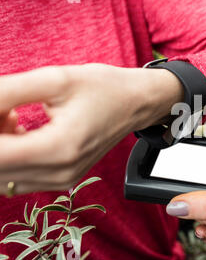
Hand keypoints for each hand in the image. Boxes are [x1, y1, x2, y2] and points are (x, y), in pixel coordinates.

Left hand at [0, 64, 182, 194]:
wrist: (136, 103)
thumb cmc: (105, 88)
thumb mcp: (55, 79)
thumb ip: (8, 91)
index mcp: (60, 147)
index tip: (0, 107)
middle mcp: (60, 172)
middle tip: (6, 106)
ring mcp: (61, 180)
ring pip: (2, 175)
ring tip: (11, 115)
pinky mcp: (61, 180)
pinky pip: (16, 176)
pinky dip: (9, 155)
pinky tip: (19, 128)